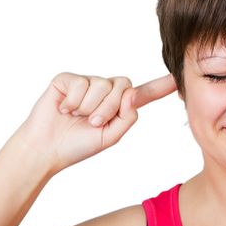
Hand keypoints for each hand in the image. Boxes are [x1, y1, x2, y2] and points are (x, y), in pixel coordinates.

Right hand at [15, 73, 176, 173]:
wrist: (46, 149)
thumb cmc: (78, 145)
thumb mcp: (111, 137)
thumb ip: (127, 117)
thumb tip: (131, 94)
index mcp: (119, 106)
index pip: (144, 93)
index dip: (162, 85)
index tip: (179, 77)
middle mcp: (105, 91)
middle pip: (123, 86)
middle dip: (109, 108)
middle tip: (92, 122)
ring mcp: (87, 83)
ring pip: (101, 86)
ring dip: (89, 107)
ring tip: (76, 117)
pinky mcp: (68, 79)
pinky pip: (80, 83)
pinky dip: (73, 101)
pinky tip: (64, 109)